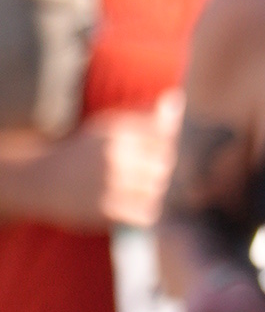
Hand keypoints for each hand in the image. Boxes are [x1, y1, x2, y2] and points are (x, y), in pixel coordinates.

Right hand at [4, 103, 178, 231]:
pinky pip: (147, 213)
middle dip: (156, 170)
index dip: (160, 148)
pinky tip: (127, 206)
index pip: (164, 137)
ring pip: (157, 190)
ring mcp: (111, 182)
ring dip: (149, 192)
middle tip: (136, 174)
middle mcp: (115, 154)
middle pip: (164, 164)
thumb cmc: (83, 152)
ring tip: (129, 189)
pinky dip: (142, 212)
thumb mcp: (107, 126)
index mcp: (116, 129)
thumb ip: (144, 116)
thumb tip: (176, 98)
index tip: (146, 154)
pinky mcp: (107, 209)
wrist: (41, 179)